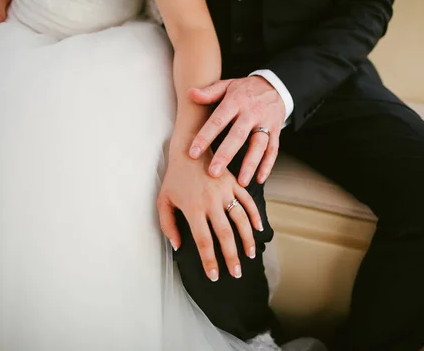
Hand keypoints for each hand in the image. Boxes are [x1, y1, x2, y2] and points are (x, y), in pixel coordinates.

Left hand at [157, 145, 263, 281]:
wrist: (188, 148)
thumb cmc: (174, 178)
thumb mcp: (163, 201)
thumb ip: (168, 226)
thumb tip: (178, 246)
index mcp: (193, 209)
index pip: (204, 241)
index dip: (210, 261)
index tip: (215, 276)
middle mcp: (211, 202)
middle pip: (225, 235)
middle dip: (232, 257)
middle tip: (236, 273)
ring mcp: (225, 191)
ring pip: (240, 219)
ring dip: (247, 239)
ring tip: (250, 255)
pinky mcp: (234, 183)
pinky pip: (248, 201)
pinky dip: (255, 216)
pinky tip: (259, 229)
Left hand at [188, 76, 285, 185]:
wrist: (274, 86)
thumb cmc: (243, 90)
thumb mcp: (227, 85)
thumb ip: (209, 92)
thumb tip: (190, 93)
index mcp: (236, 101)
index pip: (218, 120)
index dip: (205, 137)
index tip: (193, 153)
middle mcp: (252, 113)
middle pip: (238, 136)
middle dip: (226, 155)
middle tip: (214, 173)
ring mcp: (266, 123)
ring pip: (259, 146)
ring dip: (251, 164)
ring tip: (241, 182)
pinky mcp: (276, 131)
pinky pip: (273, 150)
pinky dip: (268, 165)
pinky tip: (259, 179)